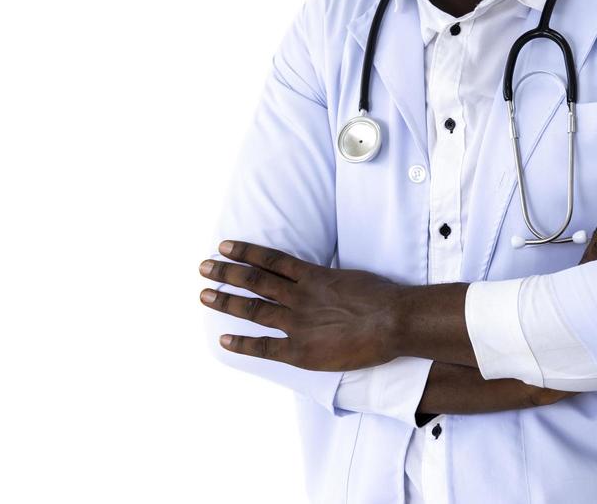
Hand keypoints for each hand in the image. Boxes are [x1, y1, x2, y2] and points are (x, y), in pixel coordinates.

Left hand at [199, 241, 405, 370]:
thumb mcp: (351, 277)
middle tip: (203, 267)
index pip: (270, 259)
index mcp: (311, 276)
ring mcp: (298, 322)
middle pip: (254, 280)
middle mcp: (298, 296)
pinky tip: (224, 340)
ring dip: (226, 301)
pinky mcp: (301, 350)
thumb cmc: (381, 298)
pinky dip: (243, 344)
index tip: (224, 246)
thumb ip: (328, 280)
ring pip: (254, 308)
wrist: (393, 322)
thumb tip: (318, 279)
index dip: (245, 251)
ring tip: (204, 295)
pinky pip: (265, 346)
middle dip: (226, 272)